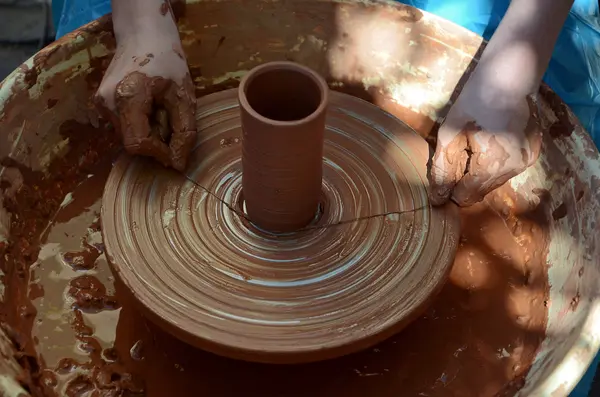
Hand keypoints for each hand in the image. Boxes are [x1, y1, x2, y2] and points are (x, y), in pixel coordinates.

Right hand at [95, 3, 195, 170]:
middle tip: (171, 117)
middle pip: (132, 141)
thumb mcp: (183, 97)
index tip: (177, 149)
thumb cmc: (167, 62)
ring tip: (161, 108)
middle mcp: (107, 103)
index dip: (159, 152)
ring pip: (128, 135)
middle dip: (156, 139)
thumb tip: (178, 165)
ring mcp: (101, 104)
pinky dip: (141, 124)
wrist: (143, 35)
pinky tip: (150, 106)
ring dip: (149, 131)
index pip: (138, 143)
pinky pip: (124, 126)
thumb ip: (183, 132)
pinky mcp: (102, 104)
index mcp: (127, 97)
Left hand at [428, 68, 541, 206]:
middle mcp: (516, 167)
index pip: (467, 195)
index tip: (442, 174)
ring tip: (471, 147)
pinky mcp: (533, 153)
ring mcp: (528, 161)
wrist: (510, 74)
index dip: (450, 189)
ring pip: (495, 182)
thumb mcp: (450, 133)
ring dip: (479, 173)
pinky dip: (494, 165)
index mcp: (494, 163)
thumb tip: (438, 199)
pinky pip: (507, 170)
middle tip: (455, 157)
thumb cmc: (475, 99)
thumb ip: (443, 168)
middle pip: (482, 190)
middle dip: (465, 181)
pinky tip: (486, 144)